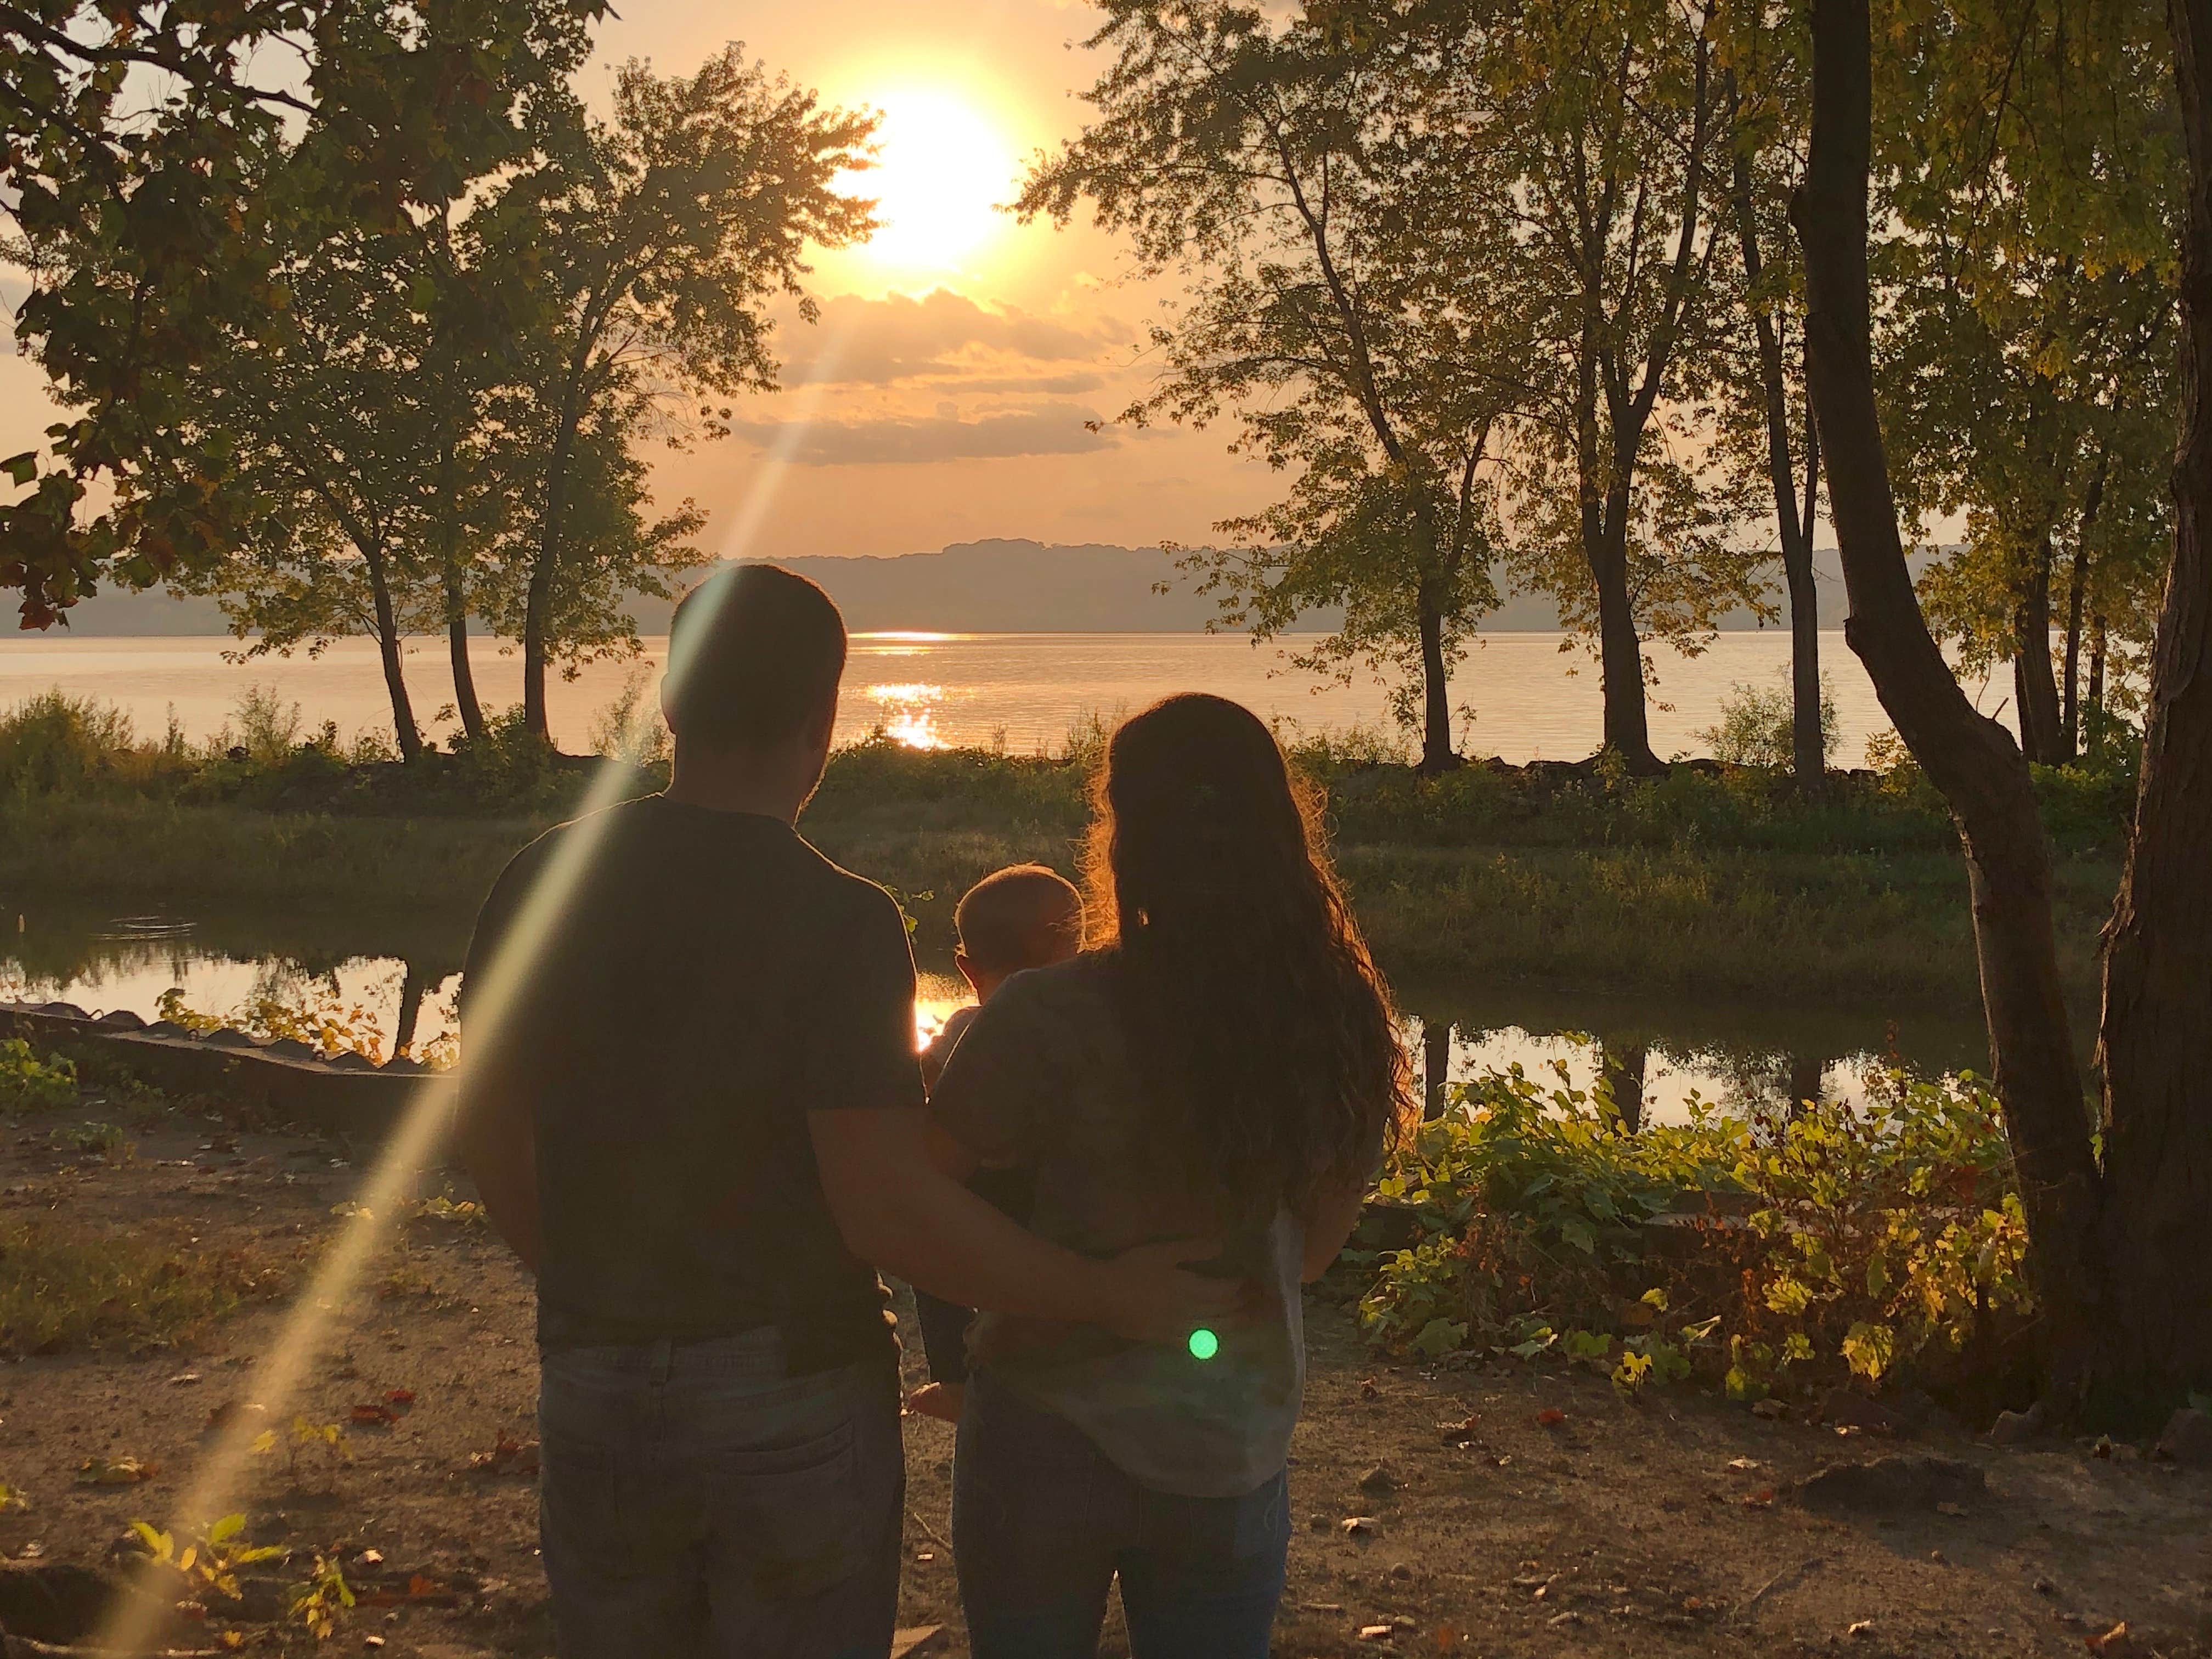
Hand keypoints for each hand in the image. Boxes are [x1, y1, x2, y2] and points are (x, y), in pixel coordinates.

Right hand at [1091, 1238, 1253, 1345]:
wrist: (1101, 1296)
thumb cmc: (1130, 1269)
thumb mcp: (1162, 1252)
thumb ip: (1192, 1250)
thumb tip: (1221, 1246)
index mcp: (1190, 1288)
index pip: (1225, 1291)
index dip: (1243, 1287)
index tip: (1257, 1282)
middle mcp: (1189, 1312)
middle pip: (1224, 1312)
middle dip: (1246, 1306)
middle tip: (1264, 1303)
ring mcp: (1178, 1329)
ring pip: (1215, 1329)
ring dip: (1235, 1324)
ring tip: (1250, 1320)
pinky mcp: (1165, 1339)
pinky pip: (1197, 1342)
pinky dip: (1213, 1339)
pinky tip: (1218, 1337)